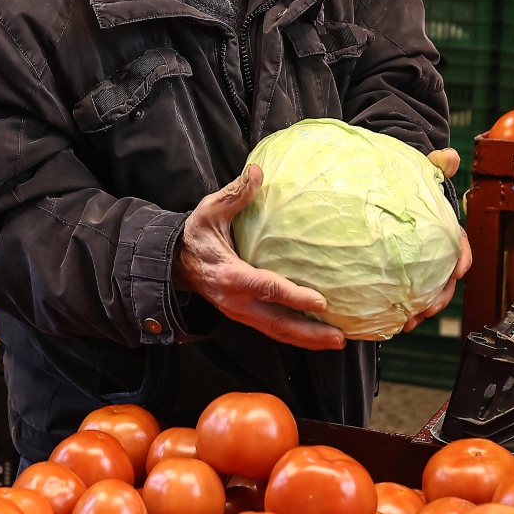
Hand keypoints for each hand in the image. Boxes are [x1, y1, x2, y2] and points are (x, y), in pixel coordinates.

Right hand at [175, 165, 345, 350]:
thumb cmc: (195, 237)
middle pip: (278, 324)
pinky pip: (274, 329)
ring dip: (308, 339)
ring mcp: (241, 313)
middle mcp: (237, 301)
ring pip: (277, 332)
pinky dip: (297, 336)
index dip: (294, 296)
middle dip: (310, 333)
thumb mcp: (209, 211)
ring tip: (338, 341)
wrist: (174, 264)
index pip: (266, 288)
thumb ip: (234, 195)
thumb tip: (258, 172)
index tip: (321, 301)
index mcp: (230, 275)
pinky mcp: (246, 316)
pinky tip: (318, 335)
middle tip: (339, 337)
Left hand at [405, 147, 471, 332]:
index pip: (461, 247)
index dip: (461, 259)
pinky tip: (388, 319)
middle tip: (427, 309)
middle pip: (445, 280)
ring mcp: (420, 265)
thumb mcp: (423, 172)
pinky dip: (399, 308)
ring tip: (407, 322)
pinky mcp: (402, 273)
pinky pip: (405, 294)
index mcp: (445, 231)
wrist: (394, 190)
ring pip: (427, 292)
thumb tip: (449, 156)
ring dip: (420, 309)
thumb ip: (436, 166)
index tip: (458, 271)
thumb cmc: (412, 185)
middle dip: (440, 298)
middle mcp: (435, 252)